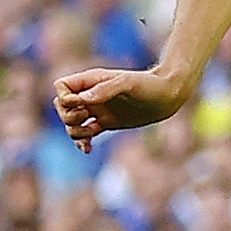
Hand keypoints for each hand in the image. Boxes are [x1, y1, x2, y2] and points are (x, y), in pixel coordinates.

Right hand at [54, 64, 191, 149]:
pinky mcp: (106, 122)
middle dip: (68, 116)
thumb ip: (105, 89)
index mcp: (91, 81)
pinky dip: (82, 142)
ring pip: (71, 123)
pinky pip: (85, 134)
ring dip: (73, 132)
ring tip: (89, 135)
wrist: (168, 96)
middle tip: (86, 118)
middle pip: (62, 107)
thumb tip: (80, 101)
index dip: (64, 98)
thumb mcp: (128, 83)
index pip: (61, 87)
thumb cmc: (150, 85)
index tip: (80, 104)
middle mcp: (91, 95)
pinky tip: (88, 149)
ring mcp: (98, 110)